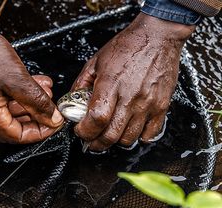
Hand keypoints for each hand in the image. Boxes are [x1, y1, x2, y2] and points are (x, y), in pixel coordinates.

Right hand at [0, 0, 62, 142]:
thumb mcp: (16, 79)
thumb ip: (36, 102)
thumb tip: (51, 117)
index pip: (16, 136)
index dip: (39, 132)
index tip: (54, 123)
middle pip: (13, 125)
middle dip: (36, 116)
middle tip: (51, 107)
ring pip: (9, 109)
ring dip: (29, 102)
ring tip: (45, 91)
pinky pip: (3, 97)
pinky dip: (19, 93)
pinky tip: (32, 82)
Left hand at [72, 13, 194, 150]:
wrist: (157, 37)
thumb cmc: (128, 47)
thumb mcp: (95, 62)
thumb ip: (81, 84)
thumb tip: (72, 102)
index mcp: (111, 84)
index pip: (96, 119)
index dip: (85, 131)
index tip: (80, 131)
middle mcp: (130, 97)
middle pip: (111, 135)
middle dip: (96, 144)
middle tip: (91, 141)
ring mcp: (147, 104)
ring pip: (129, 138)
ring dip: (115, 141)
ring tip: (109, 134)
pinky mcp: (161, 106)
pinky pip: (150, 134)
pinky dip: (138, 138)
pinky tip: (130, 129)